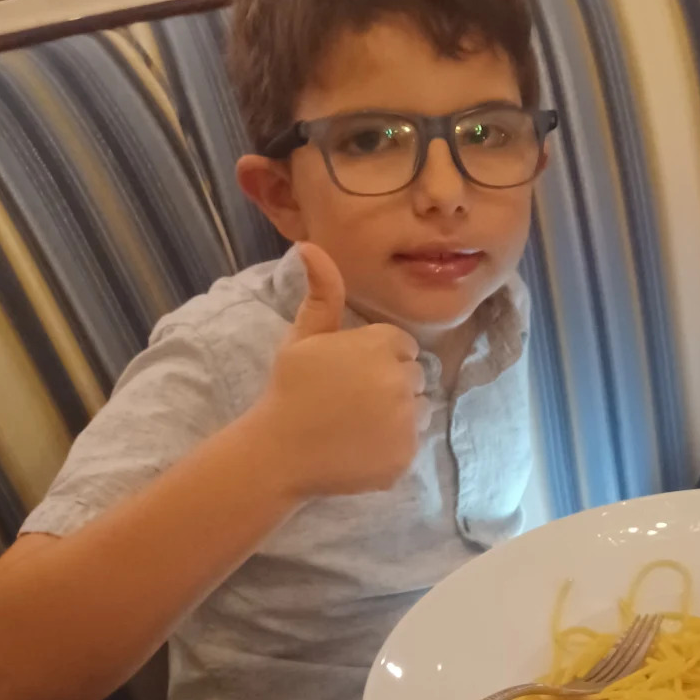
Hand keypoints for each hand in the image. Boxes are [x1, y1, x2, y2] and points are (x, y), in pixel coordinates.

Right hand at [248, 243, 426, 499]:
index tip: (350, 373)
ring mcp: (407, 420)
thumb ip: (322, 292)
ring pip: (419, 409)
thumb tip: (310, 245)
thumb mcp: (304, 335)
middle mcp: (402, 379)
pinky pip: (412, 442)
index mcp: (382, 345)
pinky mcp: (407, 454)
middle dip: (390, 384)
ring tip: (358, 422)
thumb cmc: (290, 388)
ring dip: (398, 414)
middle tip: (351, 399)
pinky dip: (393, 445)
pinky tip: (361, 445)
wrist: (279, 451)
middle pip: (414, 376)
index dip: (377, 358)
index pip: (402, 346)